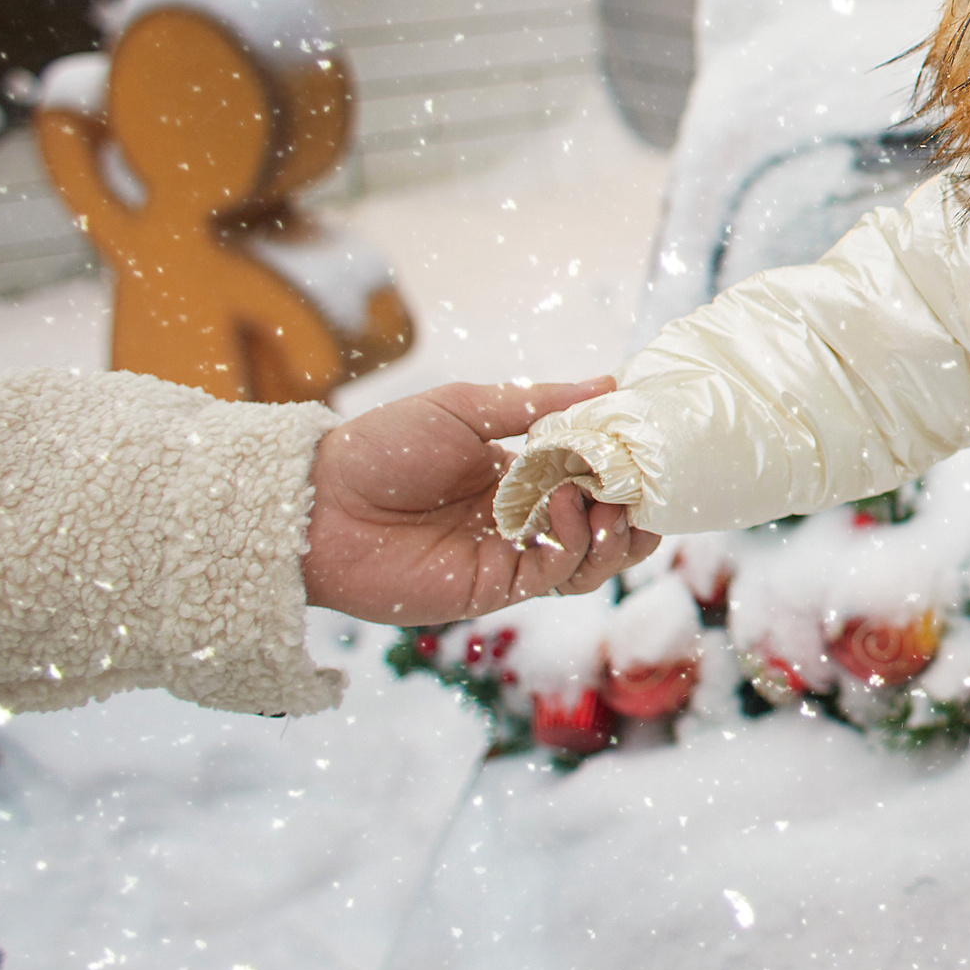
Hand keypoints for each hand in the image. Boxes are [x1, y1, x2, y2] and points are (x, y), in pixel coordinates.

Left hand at [301, 378, 658, 624]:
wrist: (318, 505)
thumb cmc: (383, 447)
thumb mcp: (464, 407)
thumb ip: (537, 403)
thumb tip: (610, 381)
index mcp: (521, 472)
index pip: (594, 476)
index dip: (626, 467)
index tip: (651, 446)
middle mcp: (524, 516)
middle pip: (605, 525)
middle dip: (635, 510)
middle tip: (645, 488)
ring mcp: (512, 554)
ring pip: (591, 558)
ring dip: (614, 532)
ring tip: (609, 502)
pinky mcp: (496, 587)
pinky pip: (555, 572)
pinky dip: (573, 541)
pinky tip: (563, 504)